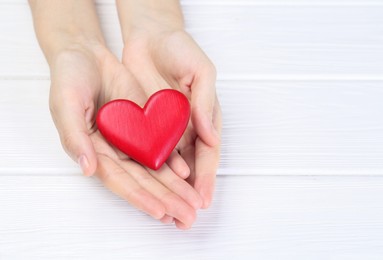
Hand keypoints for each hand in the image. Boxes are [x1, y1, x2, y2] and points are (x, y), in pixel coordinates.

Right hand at [49, 43, 201, 228]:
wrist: (86, 54)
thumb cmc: (69, 78)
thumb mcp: (65, 103)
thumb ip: (74, 137)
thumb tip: (88, 169)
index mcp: (92, 151)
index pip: (119, 180)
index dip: (139, 197)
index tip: (160, 211)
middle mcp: (113, 150)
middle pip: (142, 180)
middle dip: (165, 199)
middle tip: (186, 216)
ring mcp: (130, 139)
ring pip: (154, 168)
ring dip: (174, 187)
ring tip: (192, 203)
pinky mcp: (143, 126)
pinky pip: (160, 147)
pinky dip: (173, 161)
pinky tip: (188, 173)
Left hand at [118, 3, 222, 212]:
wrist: (151, 36)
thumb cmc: (180, 49)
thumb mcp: (201, 72)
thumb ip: (205, 103)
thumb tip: (213, 136)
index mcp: (205, 117)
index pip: (208, 154)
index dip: (206, 177)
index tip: (202, 198)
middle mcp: (186, 128)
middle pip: (190, 167)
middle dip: (189, 193)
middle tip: (186, 216)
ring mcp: (165, 128)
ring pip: (169, 165)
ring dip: (170, 189)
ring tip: (168, 211)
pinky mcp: (144, 124)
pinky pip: (147, 150)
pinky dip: (149, 170)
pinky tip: (148, 186)